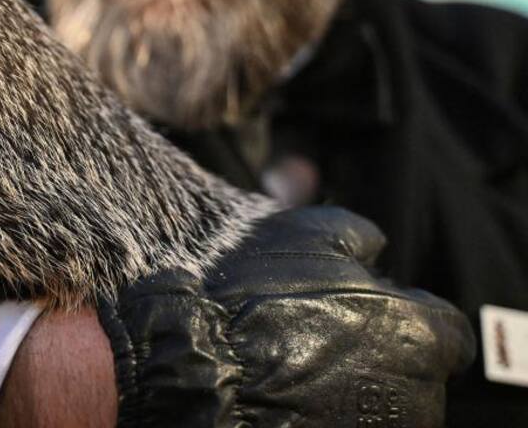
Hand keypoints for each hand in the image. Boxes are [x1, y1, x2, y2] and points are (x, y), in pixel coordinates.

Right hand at [99, 206, 474, 426]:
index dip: (407, 317)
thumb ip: (357, 234)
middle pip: (416, 372)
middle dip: (381, 353)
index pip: (449, 332)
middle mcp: (416, 393)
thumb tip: (373, 245)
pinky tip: (288, 394)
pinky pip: (347, 424)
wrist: (194, 368)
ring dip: (356, 386)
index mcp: (420, 335)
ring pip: (384, 405)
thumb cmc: (251, 299)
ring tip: (298, 368)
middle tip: (323, 336)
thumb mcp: (306, 234)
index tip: (371, 311)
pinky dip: (326, 411)